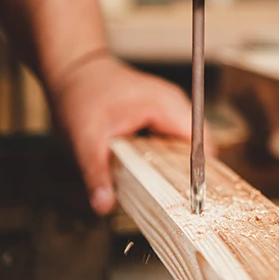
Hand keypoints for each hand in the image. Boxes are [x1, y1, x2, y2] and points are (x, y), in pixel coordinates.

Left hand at [48, 56, 212, 214]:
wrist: (76, 70)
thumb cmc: (81, 94)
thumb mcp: (83, 137)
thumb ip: (95, 172)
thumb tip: (103, 205)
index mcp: (165, 105)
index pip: (202, 143)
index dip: (202, 174)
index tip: (197, 205)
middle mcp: (174, 104)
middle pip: (201, 147)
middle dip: (192, 177)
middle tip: (182, 209)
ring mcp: (170, 108)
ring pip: (190, 146)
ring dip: (182, 170)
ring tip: (172, 199)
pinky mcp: (163, 115)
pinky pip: (177, 141)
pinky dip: (171, 160)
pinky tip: (158, 179)